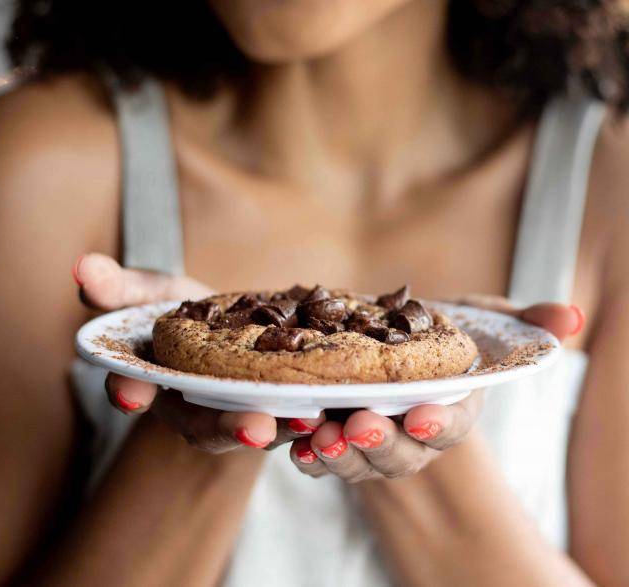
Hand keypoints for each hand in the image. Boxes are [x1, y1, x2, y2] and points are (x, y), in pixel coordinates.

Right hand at [74, 253, 324, 452]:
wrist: (243, 329)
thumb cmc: (190, 312)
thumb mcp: (157, 293)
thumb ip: (122, 287)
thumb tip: (80, 267)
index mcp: (156, 383)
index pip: (136, 390)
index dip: (131, 391)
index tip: (130, 392)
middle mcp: (196, 410)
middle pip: (204, 427)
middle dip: (227, 427)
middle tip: (254, 426)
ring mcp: (241, 415)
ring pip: (257, 430)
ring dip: (281, 429)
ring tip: (305, 420)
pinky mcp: (282, 412)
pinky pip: (296, 419)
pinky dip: (315, 416)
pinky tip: (337, 409)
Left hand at [288, 295, 585, 481]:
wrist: (382, 342)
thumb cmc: (438, 331)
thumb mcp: (479, 319)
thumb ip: (520, 320)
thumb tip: (566, 316)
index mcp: (449, 409)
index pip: (450, 426)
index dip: (438, 424)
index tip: (420, 415)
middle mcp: (410, 437)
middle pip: (399, 453)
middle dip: (380, 442)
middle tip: (359, 424)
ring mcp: (368, 442)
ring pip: (356, 461)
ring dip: (338, 452)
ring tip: (320, 434)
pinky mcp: (330, 439)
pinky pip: (318, 458)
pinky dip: (306, 454)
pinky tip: (294, 443)